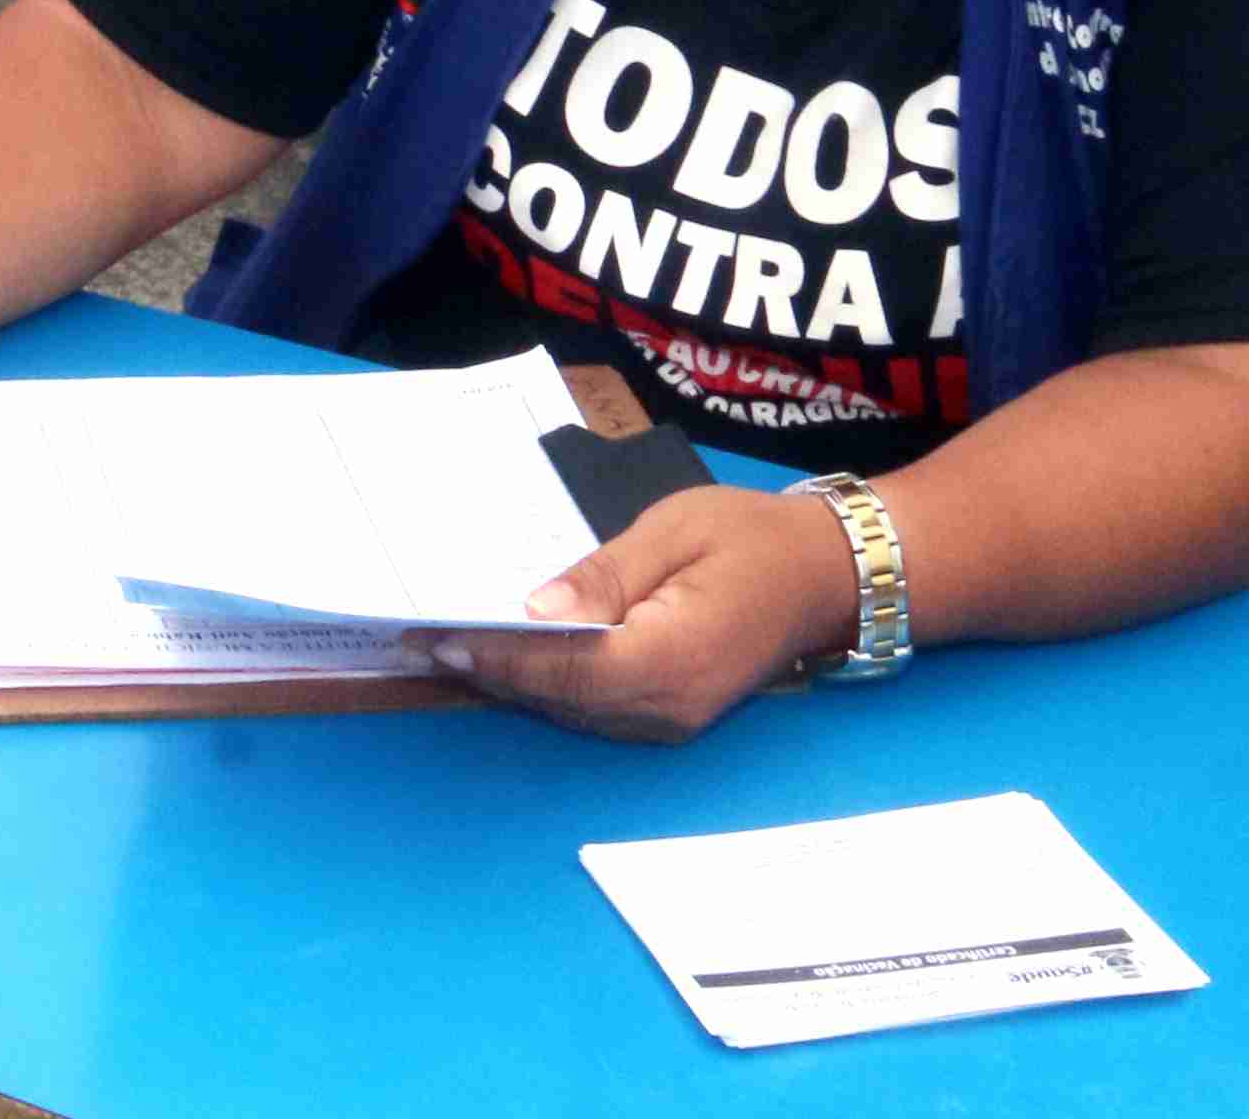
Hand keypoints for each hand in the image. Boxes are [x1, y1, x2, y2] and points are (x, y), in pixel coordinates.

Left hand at [426, 483, 863, 743]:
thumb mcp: (674, 531)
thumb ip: (603, 574)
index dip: (500, 658)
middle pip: (562, 699)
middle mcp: (671, 704)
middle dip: (493, 671)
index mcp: (674, 655)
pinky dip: (551, 685)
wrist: (827, 574)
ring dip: (516, 682)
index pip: (567, 669)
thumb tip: (535, 611)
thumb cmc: (752, 537)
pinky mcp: (674, 714)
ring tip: (451, 644)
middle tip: (421, 639)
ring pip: (575, 710)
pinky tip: (514, 654)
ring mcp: (675, 718)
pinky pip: (598, 707)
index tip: (436, 639)